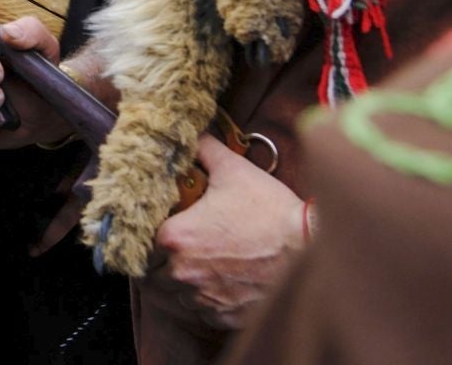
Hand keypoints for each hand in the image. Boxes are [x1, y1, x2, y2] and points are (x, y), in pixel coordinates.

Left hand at [141, 135, 304, 331]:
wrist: (311, 251)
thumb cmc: (271, 212)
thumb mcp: (234, 171)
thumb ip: (205, 150)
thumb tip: (192, 133)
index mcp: (175, 238)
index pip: (140, 243)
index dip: (147, 235)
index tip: (161, 229)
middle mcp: (183, 274)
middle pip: (153, 273)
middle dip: (160, 261)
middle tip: (177, 247)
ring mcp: (204, 300)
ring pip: (175, 296)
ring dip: (180, 283)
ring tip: (197, 264)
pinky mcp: (224, 317)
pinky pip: (201, 313)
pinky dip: (204, 301)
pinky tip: (218, 283)